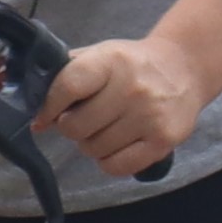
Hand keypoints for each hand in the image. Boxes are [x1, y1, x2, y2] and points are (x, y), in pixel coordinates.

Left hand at [37, 32, 206, 175]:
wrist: (184, 68)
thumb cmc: (132, 65)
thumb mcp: (100, 56)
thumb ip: (66, 79)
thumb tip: (37, 122)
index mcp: (111, 60)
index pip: (68, 87)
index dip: (48, 107)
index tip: (45, 116)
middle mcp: (133, 87)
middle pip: (76, 127)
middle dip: (72, 128)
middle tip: (84, 120)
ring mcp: (150, 116)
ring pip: (94, 149)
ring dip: (92, 145)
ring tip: (105, 129)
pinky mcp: (164, 140)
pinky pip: (117, 166)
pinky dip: (109, 161)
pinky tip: (116, 145)